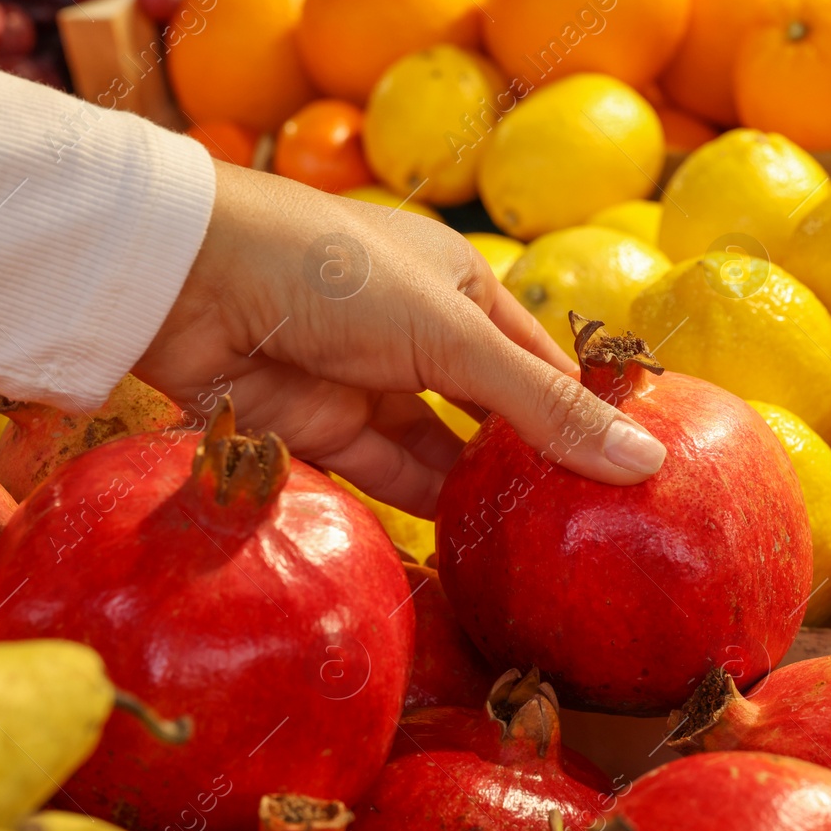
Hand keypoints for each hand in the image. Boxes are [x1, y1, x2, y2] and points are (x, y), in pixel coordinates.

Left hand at [134, 162, 665, 518]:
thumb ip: (542, 407)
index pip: (541, 363)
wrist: (186, 278)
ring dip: (480, 497)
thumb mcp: (453, 336)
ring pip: (441, 455)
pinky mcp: (320, 432)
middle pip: (494, 414)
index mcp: (463, 286)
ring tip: (541, 555)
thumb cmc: (332, 274)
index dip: (584, 417)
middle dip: (533, 467)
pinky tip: (470, 552)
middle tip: (593, 534)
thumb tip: (644, 461)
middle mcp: (421, 334)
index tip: (633, 480)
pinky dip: (422, 512)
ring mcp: (369, 385)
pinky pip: (385, 479)